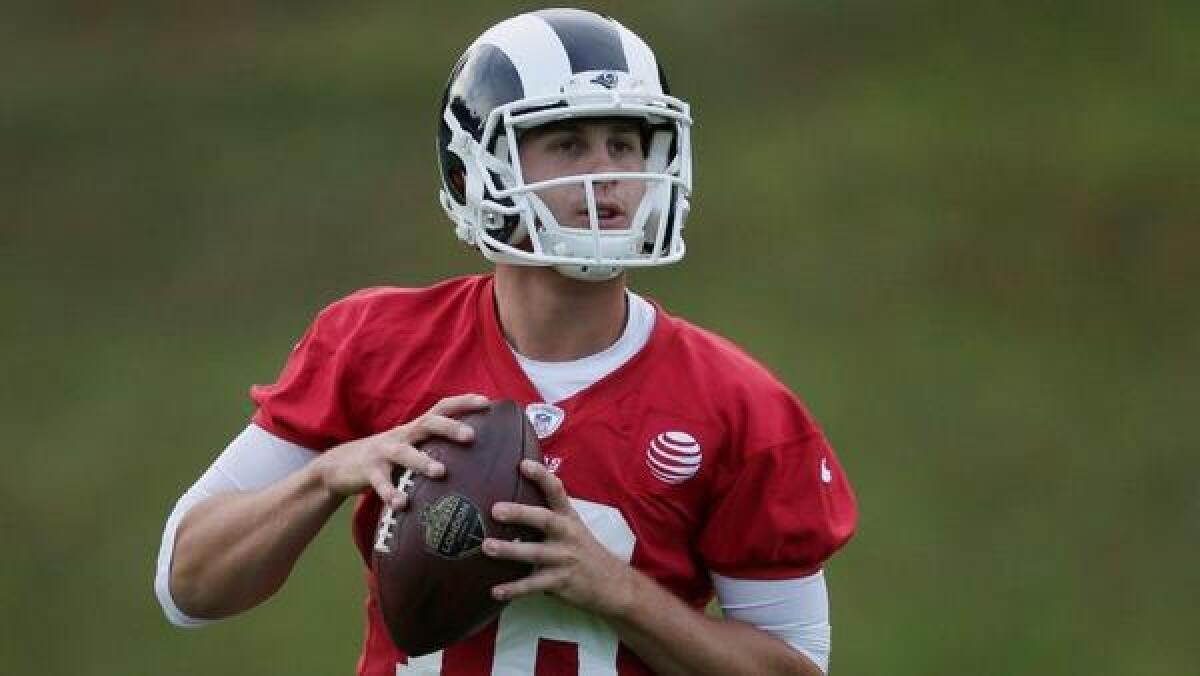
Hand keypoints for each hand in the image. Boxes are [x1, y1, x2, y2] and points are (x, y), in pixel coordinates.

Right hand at [312, 394, 489, 507]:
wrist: (340, 465)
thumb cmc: (389, 458)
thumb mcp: (411, 446)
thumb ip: (435, 446)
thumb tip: (479, 455)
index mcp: (415, 429)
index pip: (442, 408)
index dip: (463, 403)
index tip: (487, 402)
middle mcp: (402, 435)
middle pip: (427, 424)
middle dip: (450, 428)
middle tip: (472, 436)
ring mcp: (384, 452)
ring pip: (404, 453)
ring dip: (422, 462)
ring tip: (441, 473)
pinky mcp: (368, 471)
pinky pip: (380, 482)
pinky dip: (391, 493)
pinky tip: (402, 504)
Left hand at [483, 459, 635, 617]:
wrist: (612, 584)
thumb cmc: (584, 552)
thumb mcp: (572, 528)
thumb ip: (549, 515)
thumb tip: (512, 501)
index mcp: (568, 518)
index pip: (557, 491)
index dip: (541, 476)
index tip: (523, 464)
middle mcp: (567, 535)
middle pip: (544, 520)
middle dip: (520, 514)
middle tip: (495, 510)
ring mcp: (564, 558)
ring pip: (535, 553)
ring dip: (510, 550)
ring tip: (486, 546)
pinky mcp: (561, 582)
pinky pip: (534, 585)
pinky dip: (514, 589)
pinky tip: (495, 591)